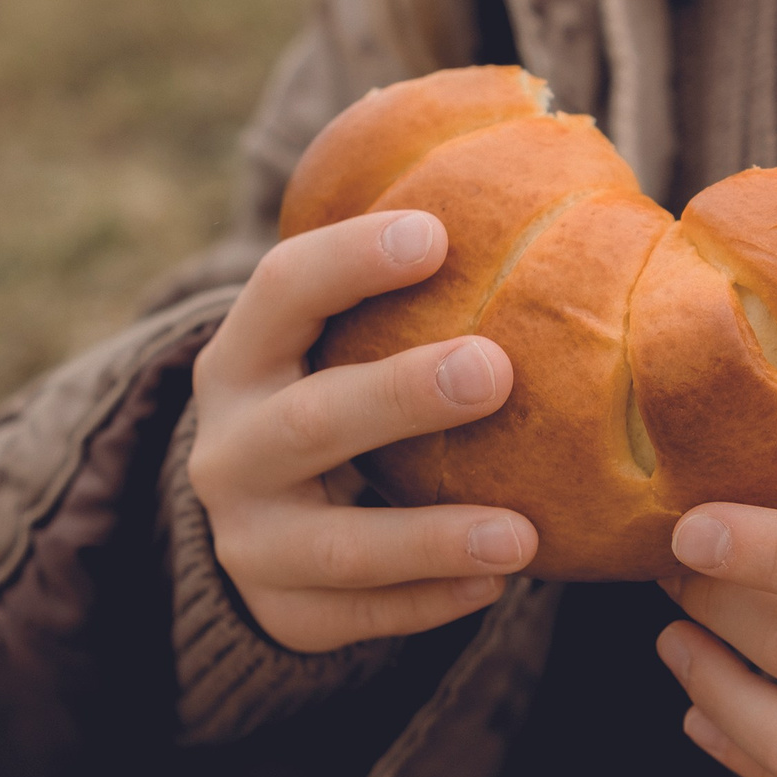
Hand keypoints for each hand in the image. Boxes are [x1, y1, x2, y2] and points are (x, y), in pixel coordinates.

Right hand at [187, 209, 532, 653]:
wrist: (252, 524)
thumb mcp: (324, 347)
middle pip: (308, 420)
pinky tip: (497, 583)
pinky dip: (430, 601)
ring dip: (429, 535)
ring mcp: (249, 538)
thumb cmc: (328, 400)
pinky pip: (358, 617)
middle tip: (494, 369)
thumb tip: (547, 159)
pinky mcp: (281, 612)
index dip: (350, 261)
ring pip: (335, 545)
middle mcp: (229, 446)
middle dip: (399, 395)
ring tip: (521, 534)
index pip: (279, 293)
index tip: (437, 234)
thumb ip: (398, 297)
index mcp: (241, 358)